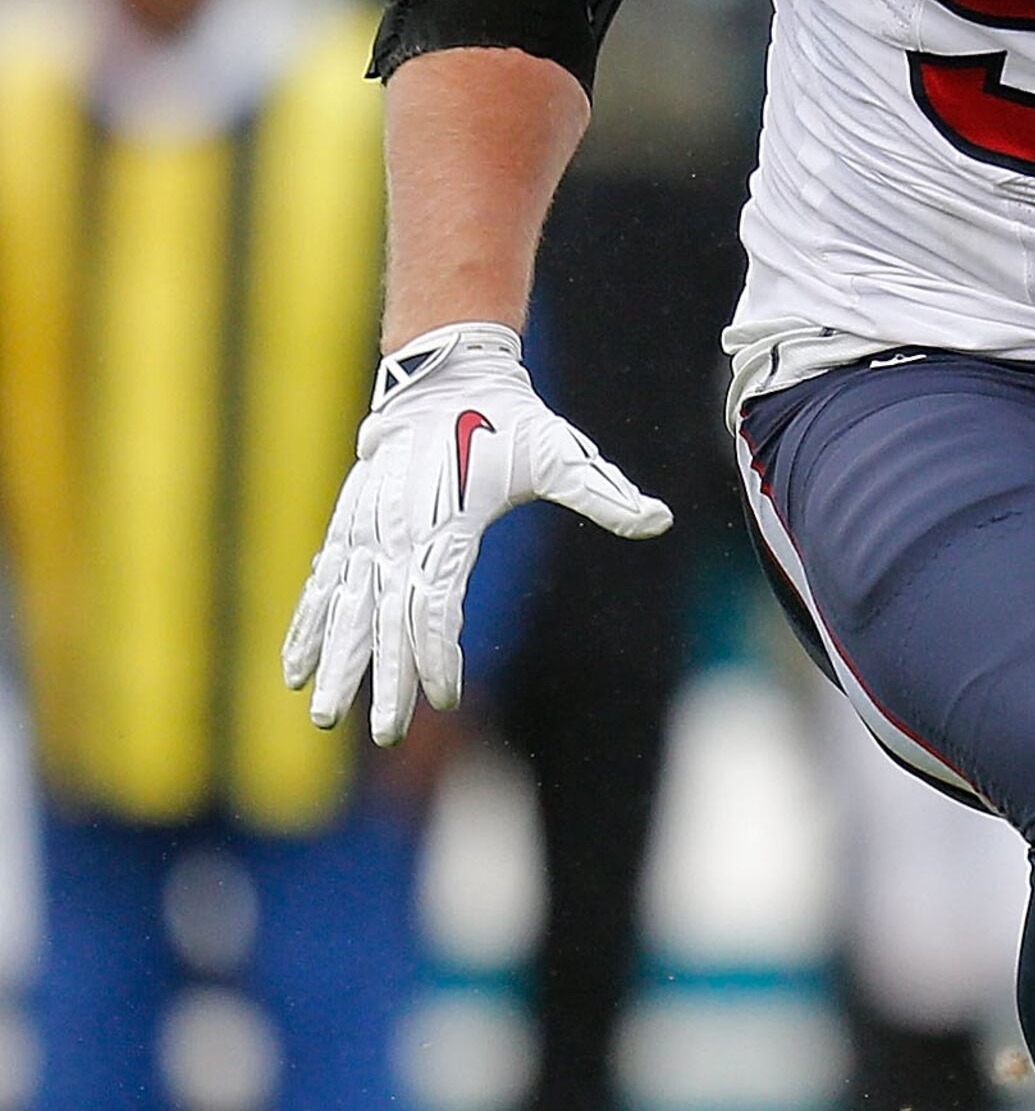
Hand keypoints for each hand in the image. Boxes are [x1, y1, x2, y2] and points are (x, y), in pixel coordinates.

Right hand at [282, 322, 668, 744]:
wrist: (446, 377)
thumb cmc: (510, 422)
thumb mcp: (564, 455)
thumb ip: (607, 495)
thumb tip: (661, 520)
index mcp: (447, 523)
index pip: (435, 603)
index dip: (437, 653)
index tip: (445, 695)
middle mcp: (398, 532)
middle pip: (386, 619)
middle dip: (382, 679)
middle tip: (385, 733)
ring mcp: (367, 530)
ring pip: (346, 609)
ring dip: (335, 662)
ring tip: (324, 713)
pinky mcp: (350, 526)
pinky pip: (323, 585)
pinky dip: (309, 625)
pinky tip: (297, 667)